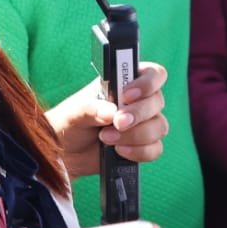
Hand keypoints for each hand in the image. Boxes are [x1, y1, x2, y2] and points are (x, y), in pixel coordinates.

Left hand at [47, 62, 167, 178]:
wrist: (67, 153)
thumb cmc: (70, 123)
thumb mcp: (74, 112)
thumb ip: (90, 108)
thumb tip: (110, 112)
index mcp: (126, 83)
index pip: (153, 74)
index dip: (147, 83)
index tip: (126, 96)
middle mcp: (139, 102)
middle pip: (157, 101)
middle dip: (138, 114)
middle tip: (117, 123)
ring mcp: (144, 124)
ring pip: (159, 126)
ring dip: (135, 135)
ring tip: (106, 138)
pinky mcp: (144, 146)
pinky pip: (155, 148)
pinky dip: (138, 152)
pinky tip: (119, 151)